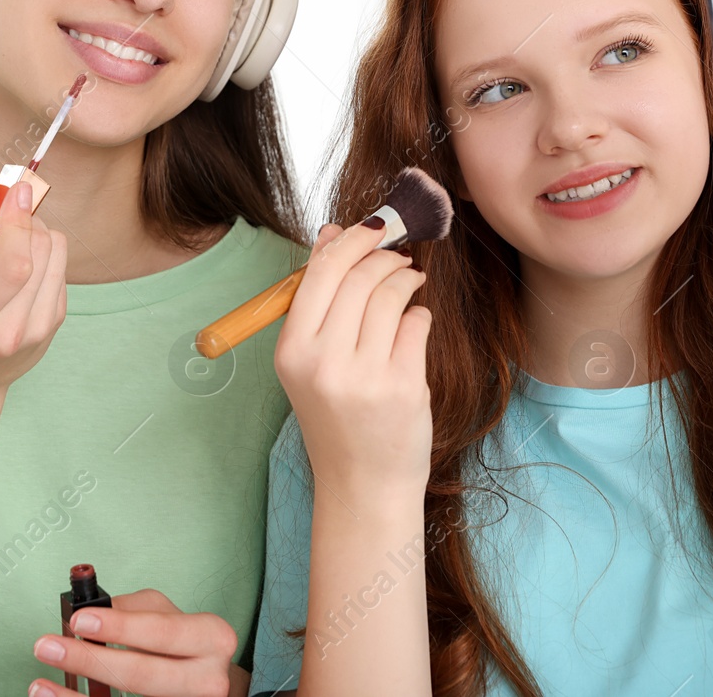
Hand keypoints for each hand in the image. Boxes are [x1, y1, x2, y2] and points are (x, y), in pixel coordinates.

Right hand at [0, 171, 68, 394]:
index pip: (15, 264)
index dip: (19, 221)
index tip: (15, 191)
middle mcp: (14, 330)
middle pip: (41, 252)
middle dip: (21, 221)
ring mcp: (41, 330)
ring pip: (57, 253)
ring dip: (31, 235)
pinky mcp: (56, 322)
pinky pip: (60, 266)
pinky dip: (39, 255)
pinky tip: (10, 270)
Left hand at [28, 589, 242, 696]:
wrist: (209, 681)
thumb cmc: (188, 644)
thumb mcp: (171, 614)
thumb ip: (134, 610)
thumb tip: (91, 611)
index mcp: (212, 638)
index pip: (162, 632)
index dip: (120, 627)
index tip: (79, 620)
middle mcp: (208, 678)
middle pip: (144, 676)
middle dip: (91, 661)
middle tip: (50, 647)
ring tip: (41, 685)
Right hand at [273, 220, 432, 501]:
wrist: (363, 484)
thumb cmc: (338, 415)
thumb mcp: (312, 360)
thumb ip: (320, 298)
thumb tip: (333, 233)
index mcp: (292, 351)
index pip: (321, 272)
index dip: (352, 240)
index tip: (372, 229)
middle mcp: (323, 362)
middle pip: (359, 277)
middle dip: (385, 256)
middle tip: (398, 255)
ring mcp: (364, 376)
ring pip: (391, 296)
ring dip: (406, 279)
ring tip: (410, 282)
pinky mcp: (403, 386)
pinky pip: (417, 325)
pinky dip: (420, 315)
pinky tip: (415, 322)